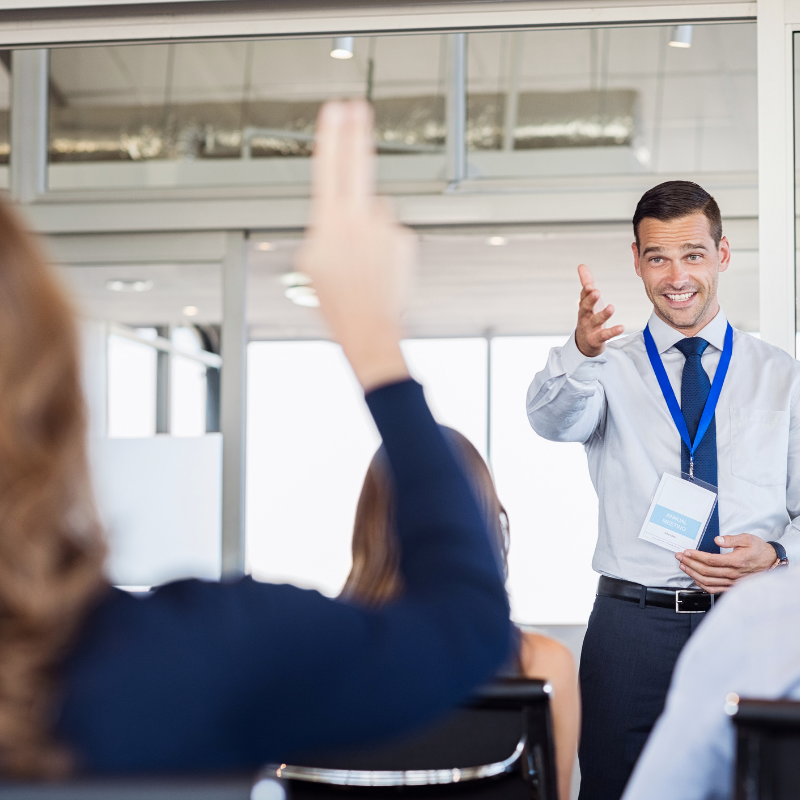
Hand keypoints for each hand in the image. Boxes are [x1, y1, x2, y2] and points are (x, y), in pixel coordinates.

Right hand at [296, 100, 414, 391]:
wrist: (369, 328)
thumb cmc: (337, 303)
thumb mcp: (310, 263)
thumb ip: (321, 231)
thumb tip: (335, 216)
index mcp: (330, 222)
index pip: (330, 167)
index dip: (333, 136)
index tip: (335, 111)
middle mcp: (360, 219)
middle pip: (358, 164)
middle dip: (357, 133)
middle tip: (357, 108)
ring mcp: (386, 228)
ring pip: (375, 210)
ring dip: (369, 224)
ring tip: (362, 260)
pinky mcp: (405, 240)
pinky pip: (390, 231)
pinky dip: (384, 243)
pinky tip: (377, 267)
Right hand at [575, 264, 624, 356]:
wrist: (585, 344)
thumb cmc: (588, 318)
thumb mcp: (587, 301)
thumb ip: (586, 284)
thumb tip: (581, 265)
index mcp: (584, 306)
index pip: (583, 297)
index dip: (586, 291)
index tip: (590, 285)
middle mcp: (585, 317)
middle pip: (585, 308)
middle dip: (590, 300)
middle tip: (596, 291)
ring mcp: (590, 329)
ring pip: (596, 321)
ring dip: (603, 314)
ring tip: (611, 307)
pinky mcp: (597, 339)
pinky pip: (605, 335)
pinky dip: (613, 332)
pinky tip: (621, 327)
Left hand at [675, 534, 777, 593]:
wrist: (771, 562)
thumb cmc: (758, 549)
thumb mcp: (747, 539)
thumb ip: (731, 539)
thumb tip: (717, 539)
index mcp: (736, 561)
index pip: (711, 560)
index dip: (696, 556)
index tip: (686, 552)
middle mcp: (734, 574)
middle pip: (706, 571)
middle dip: (690, 563)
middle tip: (679, 557)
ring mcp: (732, 582)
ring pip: (708, 581)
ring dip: (692, 574)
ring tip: (683, 566)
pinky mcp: (732, 587)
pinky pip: (714, 589)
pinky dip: (702, 585)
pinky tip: (694, 578)